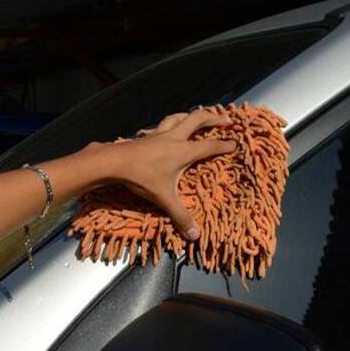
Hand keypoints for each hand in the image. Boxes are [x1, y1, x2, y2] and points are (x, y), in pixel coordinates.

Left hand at [101, 107, 235, 239]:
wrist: (112, 162)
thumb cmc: (141, 177)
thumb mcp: (163, 198)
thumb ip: (180, 215)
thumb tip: (195, 235)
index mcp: (183, 151)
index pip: (210, 145)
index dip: (225, 145)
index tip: (236, 144)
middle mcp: (174, 137)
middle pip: (198, 119)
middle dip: (214, 117)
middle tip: (226, 119)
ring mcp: (159, 134)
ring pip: (179, 116)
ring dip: (191, 115)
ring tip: (199, 116)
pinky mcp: (146, 135)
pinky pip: (162, 124)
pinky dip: (170, 122)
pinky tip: (167, 127)